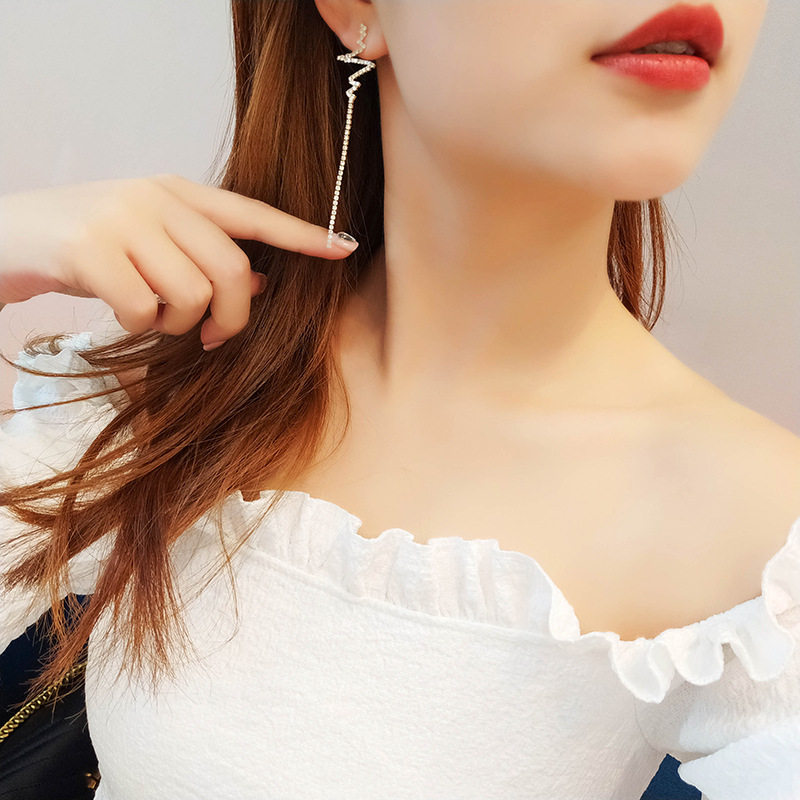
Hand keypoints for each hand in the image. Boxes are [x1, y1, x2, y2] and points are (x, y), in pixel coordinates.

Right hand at [0, 174, 358, 348]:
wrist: (8, 234)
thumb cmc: (92, 247)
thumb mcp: (152, 244)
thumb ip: (205, 258)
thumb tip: (260, 286)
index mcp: (178, 192)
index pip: (252, 214)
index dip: (301, 236)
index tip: (344, 250)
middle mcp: (156, 198)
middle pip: (232, 270)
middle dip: (230, 318)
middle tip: (210, 338)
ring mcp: (123, 219)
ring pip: (191, 296)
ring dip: (175, 324)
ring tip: (147, 312)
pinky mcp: (90, 250)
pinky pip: (146, 312)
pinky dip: (138, 327)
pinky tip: (116, 311)